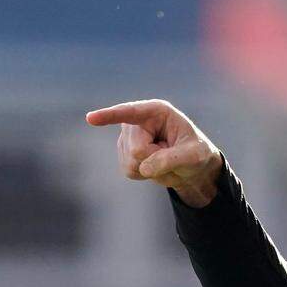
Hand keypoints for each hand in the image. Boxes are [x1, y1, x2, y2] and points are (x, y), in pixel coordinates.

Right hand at [85, 99, 222, 208]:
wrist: (191, 165)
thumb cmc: (196, 153)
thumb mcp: (194, 155)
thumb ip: (172, 159)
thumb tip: (145, 167)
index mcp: (156, 111)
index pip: (130, 112)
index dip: (110, 116)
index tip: (90, 118)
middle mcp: (137, 120)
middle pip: (136, 150)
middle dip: (156, 160)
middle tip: (171, 155)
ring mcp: (127, 136)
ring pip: (131, 162)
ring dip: (152, 168)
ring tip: (164, 159)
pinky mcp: (123, 152)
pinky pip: (129, 170)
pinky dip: (145, 174)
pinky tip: (154, 165)